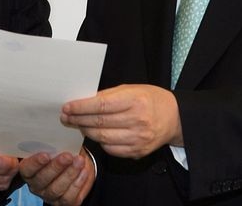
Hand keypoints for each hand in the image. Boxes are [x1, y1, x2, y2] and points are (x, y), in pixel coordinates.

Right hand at [19, 148, 93, 205]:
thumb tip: (56, 132)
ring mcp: (49, 196)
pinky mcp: (63, 203)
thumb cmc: (62, 151)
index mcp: (29, 170)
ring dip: (69, 174)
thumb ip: (52, 142)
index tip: (46, 155)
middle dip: (56, 167)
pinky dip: (78, 183)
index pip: (27, 168)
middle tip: (67, 156)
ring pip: (56, 189)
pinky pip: (69, 197)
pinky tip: (84, 171)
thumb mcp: (56, 145)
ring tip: (79, 161)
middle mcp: (36, 185)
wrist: (76, 163)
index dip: (35, 163)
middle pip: (42, 180)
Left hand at [61, 84, 181, 158]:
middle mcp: (138, 121)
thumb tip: (83, 101)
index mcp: (135, 101)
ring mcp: (138, 139)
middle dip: (78, 119)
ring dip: (86, 131)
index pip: (101, 105)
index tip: (67, 107)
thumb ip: (108, 96)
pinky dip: (100, 142)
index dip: (81, 107)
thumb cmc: (150, 99)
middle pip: (99, 122)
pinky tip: (94, 134)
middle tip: (66, 117)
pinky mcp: (138, 152)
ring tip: (77, 125)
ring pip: (102, 138)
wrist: (175, 118)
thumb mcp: (131, 89)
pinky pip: (111, 149)